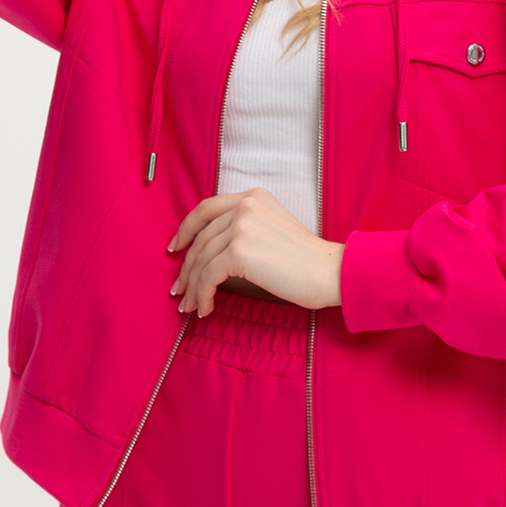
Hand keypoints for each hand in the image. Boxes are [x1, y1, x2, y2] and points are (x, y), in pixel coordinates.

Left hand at [169, 189, 344, 315]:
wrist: (330, 273)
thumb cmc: (306, 262)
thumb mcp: (273, 229)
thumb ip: (244, 229)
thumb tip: (208, 255)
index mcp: (253, 197)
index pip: (206, 209)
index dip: (186, 230)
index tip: (175, 249)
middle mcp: (245, 206)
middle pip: (201, 239)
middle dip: (186, 269)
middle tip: (179, 291)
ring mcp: (241, 227)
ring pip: (202, 260)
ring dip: (193, 288)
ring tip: (190, 306)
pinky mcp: (240, 252)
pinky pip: (209, 277)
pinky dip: (203, 296)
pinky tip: (206, 309)